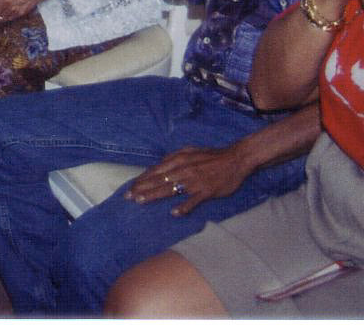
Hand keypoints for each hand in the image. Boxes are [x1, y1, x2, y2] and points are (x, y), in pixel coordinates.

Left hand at [125, 144, 251, 214]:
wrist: (235, 159)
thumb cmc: (211, 156)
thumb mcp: (189, 151)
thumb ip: (174, 158)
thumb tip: (159, 166)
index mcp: (179, 160)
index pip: (155, 171)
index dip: (142, 180)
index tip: (130, 188)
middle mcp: (183, 169)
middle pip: (159, 180)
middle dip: (142, 189)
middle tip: (128, 197)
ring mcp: (194, 181)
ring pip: (171, 189)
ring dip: (155, 195)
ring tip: (141, 201)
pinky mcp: (206, 190)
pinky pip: (193, 200)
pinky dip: (184, 206)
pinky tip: (174, 213)